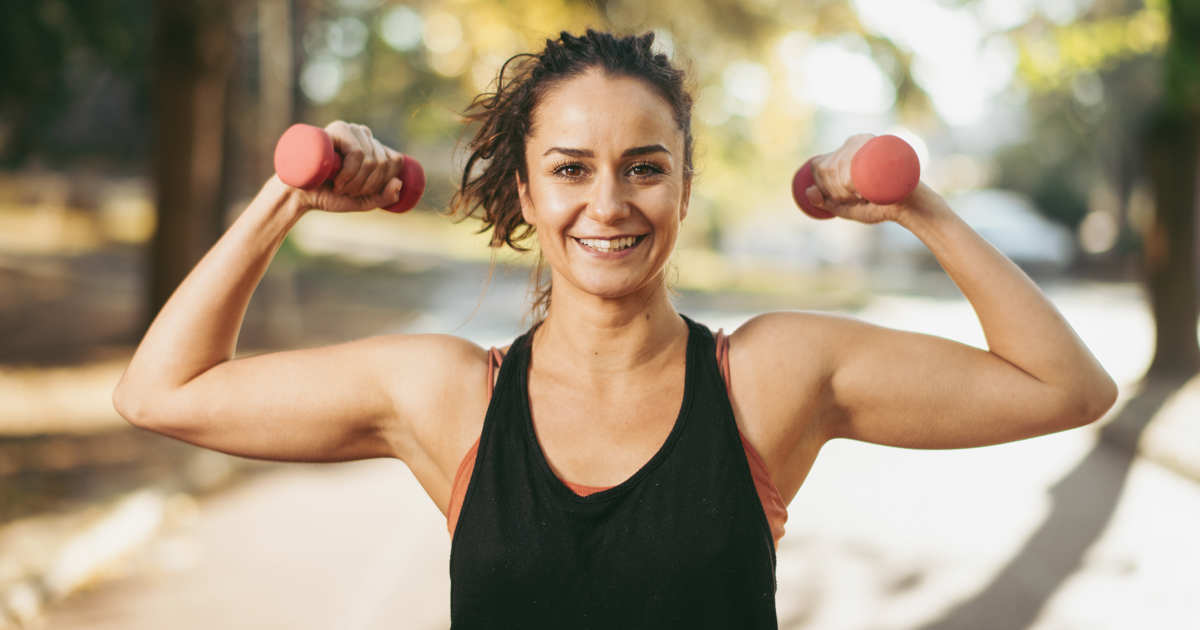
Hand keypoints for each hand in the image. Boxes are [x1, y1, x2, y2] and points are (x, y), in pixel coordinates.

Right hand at [291, 121, 407, 212]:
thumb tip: (399, 182)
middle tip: (347, 191)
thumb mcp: (363, 200)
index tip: (364, 193)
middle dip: (368, 186)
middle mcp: (363, 134)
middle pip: (384, 162)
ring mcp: (350, 130)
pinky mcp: (336, 131)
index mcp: (373, 146)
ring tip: (340, 187)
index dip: (385, 181)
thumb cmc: (330, 195)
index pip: (395, 160)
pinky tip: (338, 180)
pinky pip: (358, 153)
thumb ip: (384, 197)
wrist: (299, 194)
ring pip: (372, 159)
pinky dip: (350, 173)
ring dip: (357, 183)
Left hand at [805, 133, 910, 224]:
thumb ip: (826, 201)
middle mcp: (857, 143)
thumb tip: (807, 190)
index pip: (819, 164)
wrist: (910, 205)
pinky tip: (861, 190)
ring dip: (846, 190)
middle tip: (858, 197)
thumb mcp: (846, 206)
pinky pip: (853, 165)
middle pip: (828, 167)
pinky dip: (851, 181)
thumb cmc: (879, 204)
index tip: (842, 197)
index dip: (823, 184)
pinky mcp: (883, 149)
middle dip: (836, 191)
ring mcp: (870, 143)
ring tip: (865, 194)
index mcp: (847, 151)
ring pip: (838, 168)